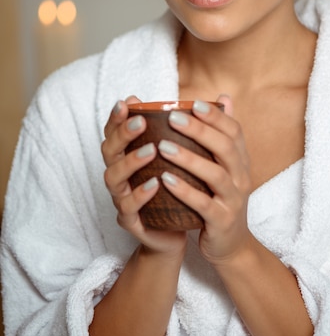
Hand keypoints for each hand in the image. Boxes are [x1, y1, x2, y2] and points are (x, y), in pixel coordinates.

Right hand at [101, 96, 186, 255]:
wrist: (174, 234)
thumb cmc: (177, 191)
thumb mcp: (182, 160)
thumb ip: (191, 131)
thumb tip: (214, 100)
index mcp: (129, 156)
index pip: (115, 131)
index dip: (118, 117)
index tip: (128, 101)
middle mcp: (120, 175)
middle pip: (109, 150)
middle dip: (123, 134)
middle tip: (141, 121)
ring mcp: (122, 198)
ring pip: (114, 177)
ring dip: (131, 161)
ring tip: (151, 149)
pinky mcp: (131, 222)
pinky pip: (129, 208)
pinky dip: (140, 195)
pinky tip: (154, 184)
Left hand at [158, 95, 251, 262]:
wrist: (229, 244)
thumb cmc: (221, 197)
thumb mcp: (226, 165)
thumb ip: (222, 133)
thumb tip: (223, 97)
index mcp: (241, 161)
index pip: (234, 132)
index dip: (216, 116)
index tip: (194, 102)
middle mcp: (241, 177)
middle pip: (225, 148)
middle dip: (200, 131)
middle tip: (173, 117)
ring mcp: (233, 200)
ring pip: (215, 174)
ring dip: (188, 158)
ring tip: (163, 146)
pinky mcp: (221, 221)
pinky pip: (204, 204)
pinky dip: (185, 191)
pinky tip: (164, 179)